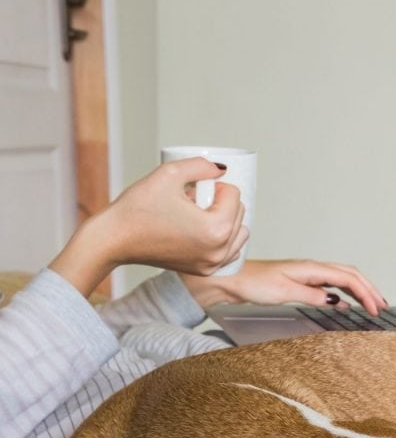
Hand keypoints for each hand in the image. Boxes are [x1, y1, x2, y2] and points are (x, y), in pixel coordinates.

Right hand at [49, 159, 246, 296]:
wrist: (113, 239)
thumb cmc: (137, 209)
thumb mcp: (169, 174)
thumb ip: (201, 165)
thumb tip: (222, 169)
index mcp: (216, 230)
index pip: (235, 195)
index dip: (215, 185)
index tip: (193, 188)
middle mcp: (219, 252)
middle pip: (240, 214)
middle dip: (220, 202)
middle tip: (192, 199)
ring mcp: (212, 265)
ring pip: (239, 234)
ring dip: (225, 219)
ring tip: (196, 214)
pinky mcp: (204, 271)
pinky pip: (229, 251)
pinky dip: (223, 238)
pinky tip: (201, 229)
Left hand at [180, 259, 386, 314]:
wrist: (229, 279)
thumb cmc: (250, 283)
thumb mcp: (282, 291)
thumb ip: (310, 294)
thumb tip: (334, 299)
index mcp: (311, 268)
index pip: (349, 278)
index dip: (366, 293)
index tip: (376, 308)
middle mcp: (312, 269)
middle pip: (351, 276)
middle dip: (370, 290)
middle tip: (382, 306)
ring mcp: (307, 275)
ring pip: (343, 278)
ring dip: (360, 290)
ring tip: (372, 303)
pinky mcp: (301, 282)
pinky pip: (330, 284)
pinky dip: (344, 293)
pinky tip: (345, 303)